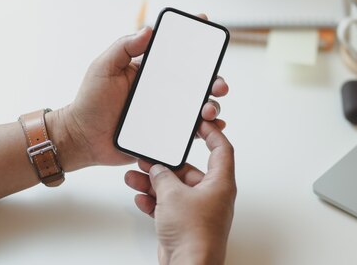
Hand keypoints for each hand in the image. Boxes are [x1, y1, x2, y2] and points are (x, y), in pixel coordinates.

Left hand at [48, 23, 228, 170]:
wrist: (83, 138)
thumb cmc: (90, 101)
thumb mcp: (104, 67)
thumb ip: (123, 46)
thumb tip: (149, 29)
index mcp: (152, 71)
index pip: (179, 52)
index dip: (196, 40)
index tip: (208, 27)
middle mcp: (164, 90)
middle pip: (198, 81)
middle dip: (215, 80)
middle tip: (218, 85)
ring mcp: (168, 112)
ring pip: (200, 106)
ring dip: (212, 106)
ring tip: (208, 111)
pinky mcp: (168, 134)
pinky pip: (192, 131)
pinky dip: (208, 129)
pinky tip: (213, 127)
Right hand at [125, 121, 236, 264]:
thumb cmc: (194, 234)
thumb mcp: (173, 195)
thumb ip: (163, 177)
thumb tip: (157, 170)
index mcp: (220, 183)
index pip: (221, 149)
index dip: (212, 132)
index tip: (200, 122)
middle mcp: (212, 195)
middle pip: (189, 170)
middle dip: (166, 165)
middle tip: (148, 157)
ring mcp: (199, 211)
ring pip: (175, 189)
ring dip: (154, 183)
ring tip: (134, 176)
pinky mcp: (186, 225)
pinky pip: (169, 207)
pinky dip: (155, 202)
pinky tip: (140, 198)